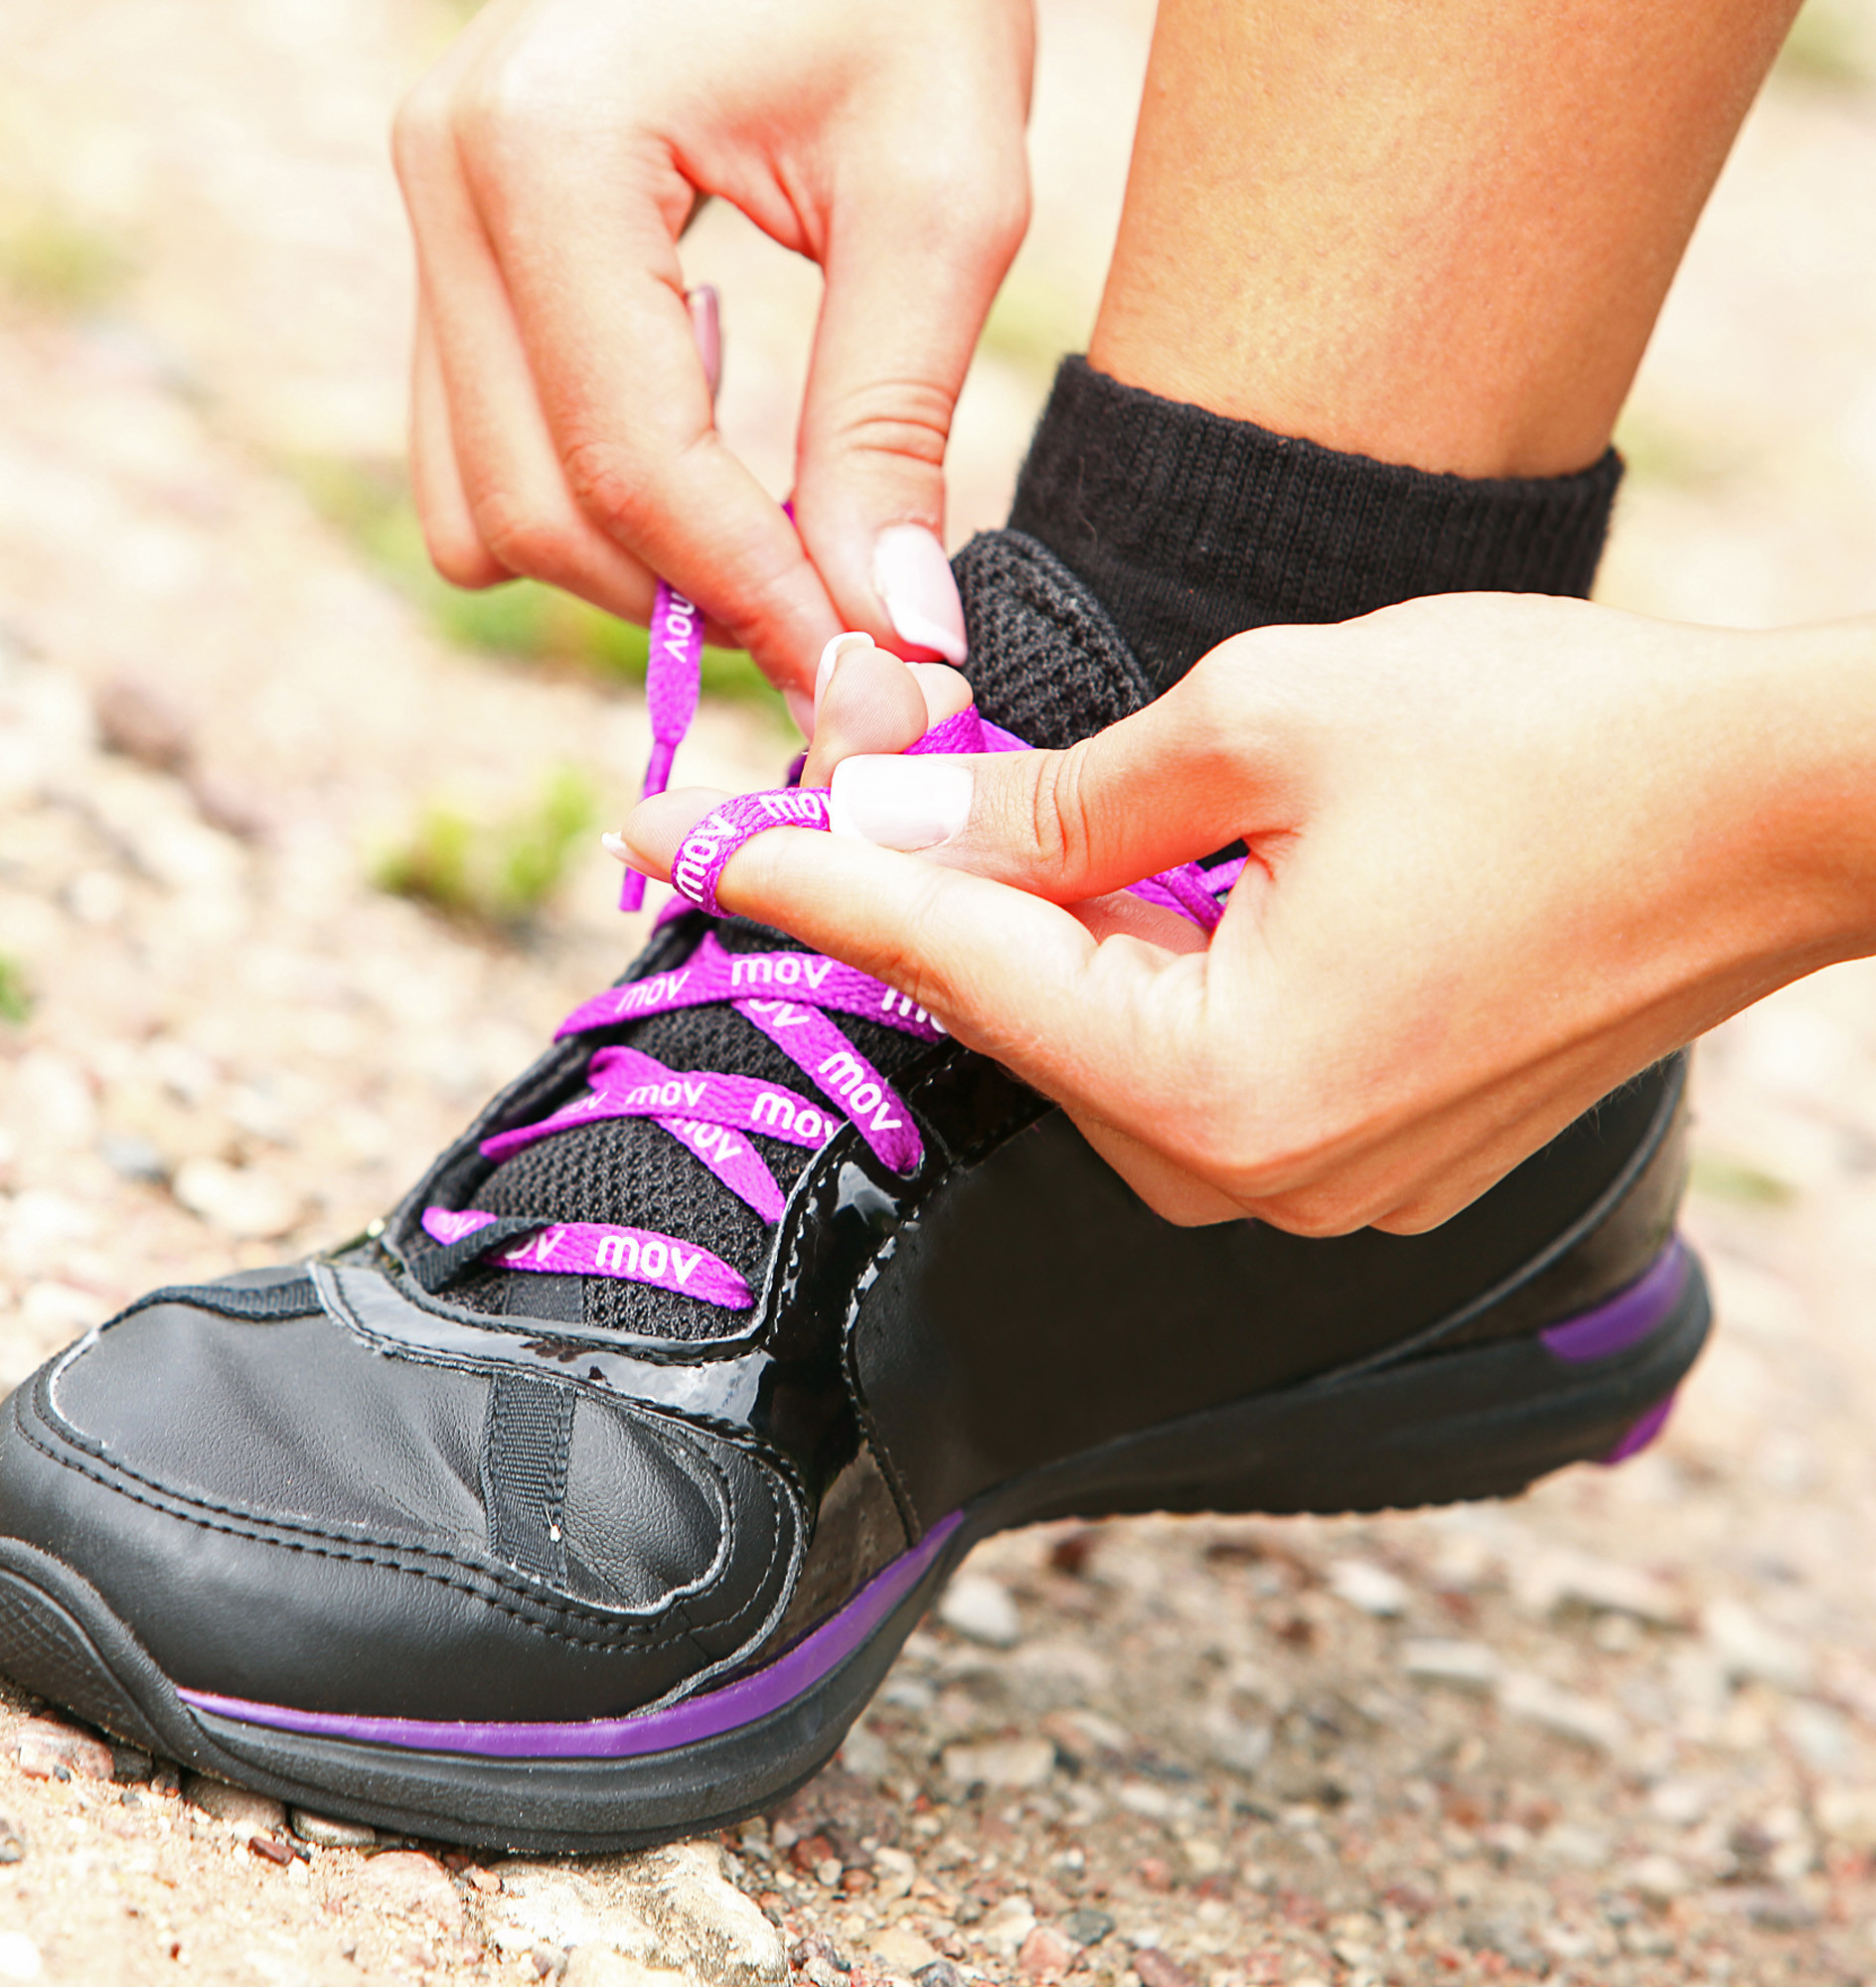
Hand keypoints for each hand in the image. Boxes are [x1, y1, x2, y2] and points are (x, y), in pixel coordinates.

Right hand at [394, 0, 1034, 700]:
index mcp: (549, 147)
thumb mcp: (941, 200)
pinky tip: (707, 469)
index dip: (755, 602)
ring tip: (778, 545)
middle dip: (684, 600)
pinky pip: (476, 447)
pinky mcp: (448, 238)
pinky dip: (589, 502)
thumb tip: (888, 635)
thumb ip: (892, 425)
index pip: (632, 466)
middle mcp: (444, 174)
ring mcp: (424, 204)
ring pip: (479, 505)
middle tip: (837, 625)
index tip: (865, 675)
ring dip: (626, 566)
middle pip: (530, 510)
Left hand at [620, 599, 1875, 1233]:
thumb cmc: (1552, 745)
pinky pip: (1194, 1059)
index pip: (952, 960)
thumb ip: (1059, 792)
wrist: (1783, 813)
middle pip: (1021, 1015)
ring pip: (1104, 1039)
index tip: (669, 836)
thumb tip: (901, 810)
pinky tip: (1130, 881)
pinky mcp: (1367, 1156)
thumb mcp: (1269, 719)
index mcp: (1219, 1083)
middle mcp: (1255, 1175)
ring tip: (977, 814)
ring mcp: (1318, 1184)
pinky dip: (1139, 967)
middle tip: (792, 801)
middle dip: (915, 895)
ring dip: (1038, 926)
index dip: (799, 878)